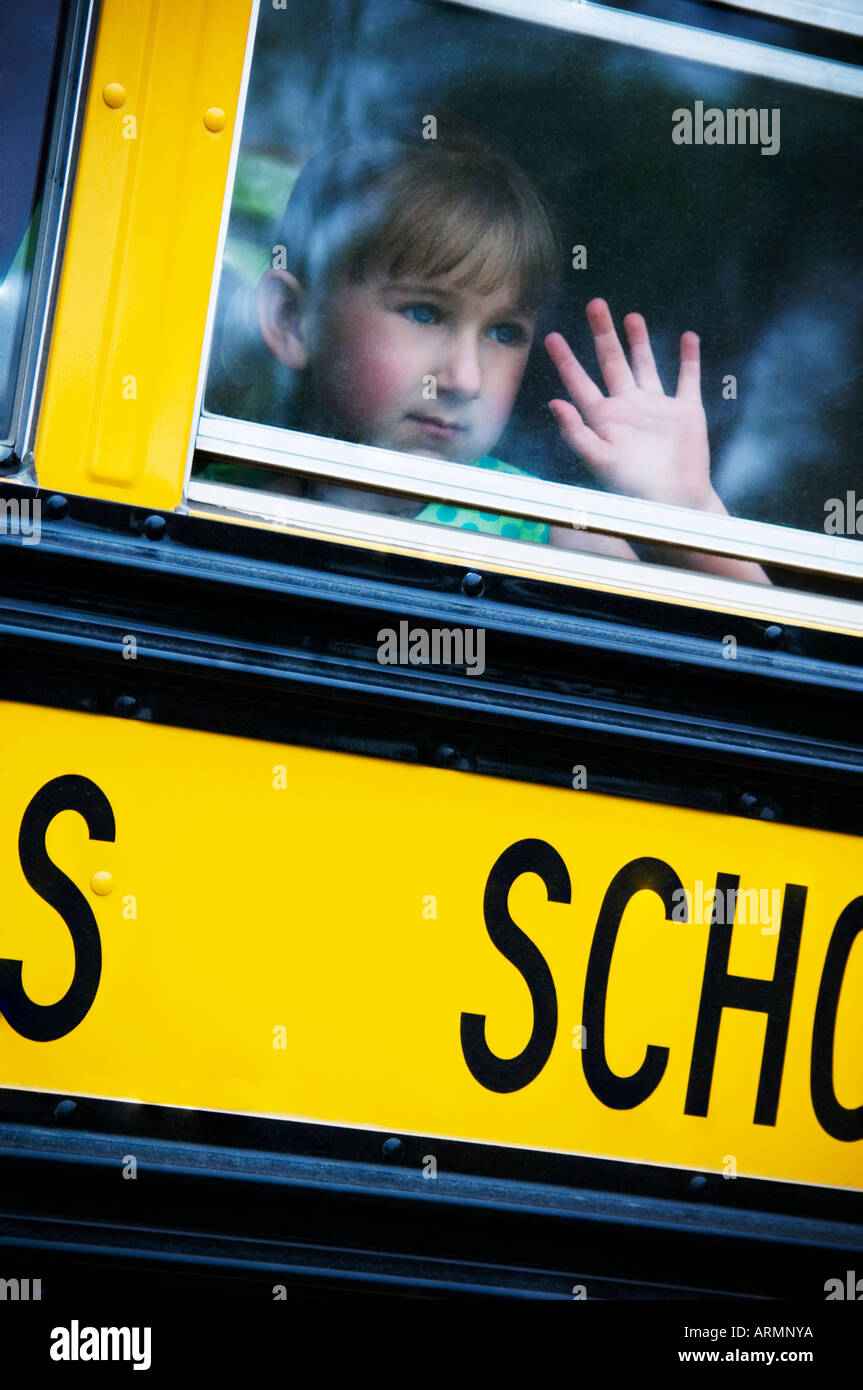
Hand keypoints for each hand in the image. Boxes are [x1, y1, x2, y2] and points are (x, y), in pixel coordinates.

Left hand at [546, 299, 713, 510]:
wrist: (675, 505)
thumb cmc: (633, 491)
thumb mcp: (600, 461)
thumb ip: (577, 433)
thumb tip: (554, 403)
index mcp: (604, 418)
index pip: (580, 382)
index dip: (566, 360)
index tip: (551, 336)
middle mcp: (628, 408)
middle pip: (612, 362)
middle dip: (603, 334)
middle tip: (595, 304)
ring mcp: (657, 408)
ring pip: (645, 365)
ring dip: (639, 341)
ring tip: (631, 317)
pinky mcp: (686, 412)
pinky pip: (687, 379)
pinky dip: (689, 358)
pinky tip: (687, 338)